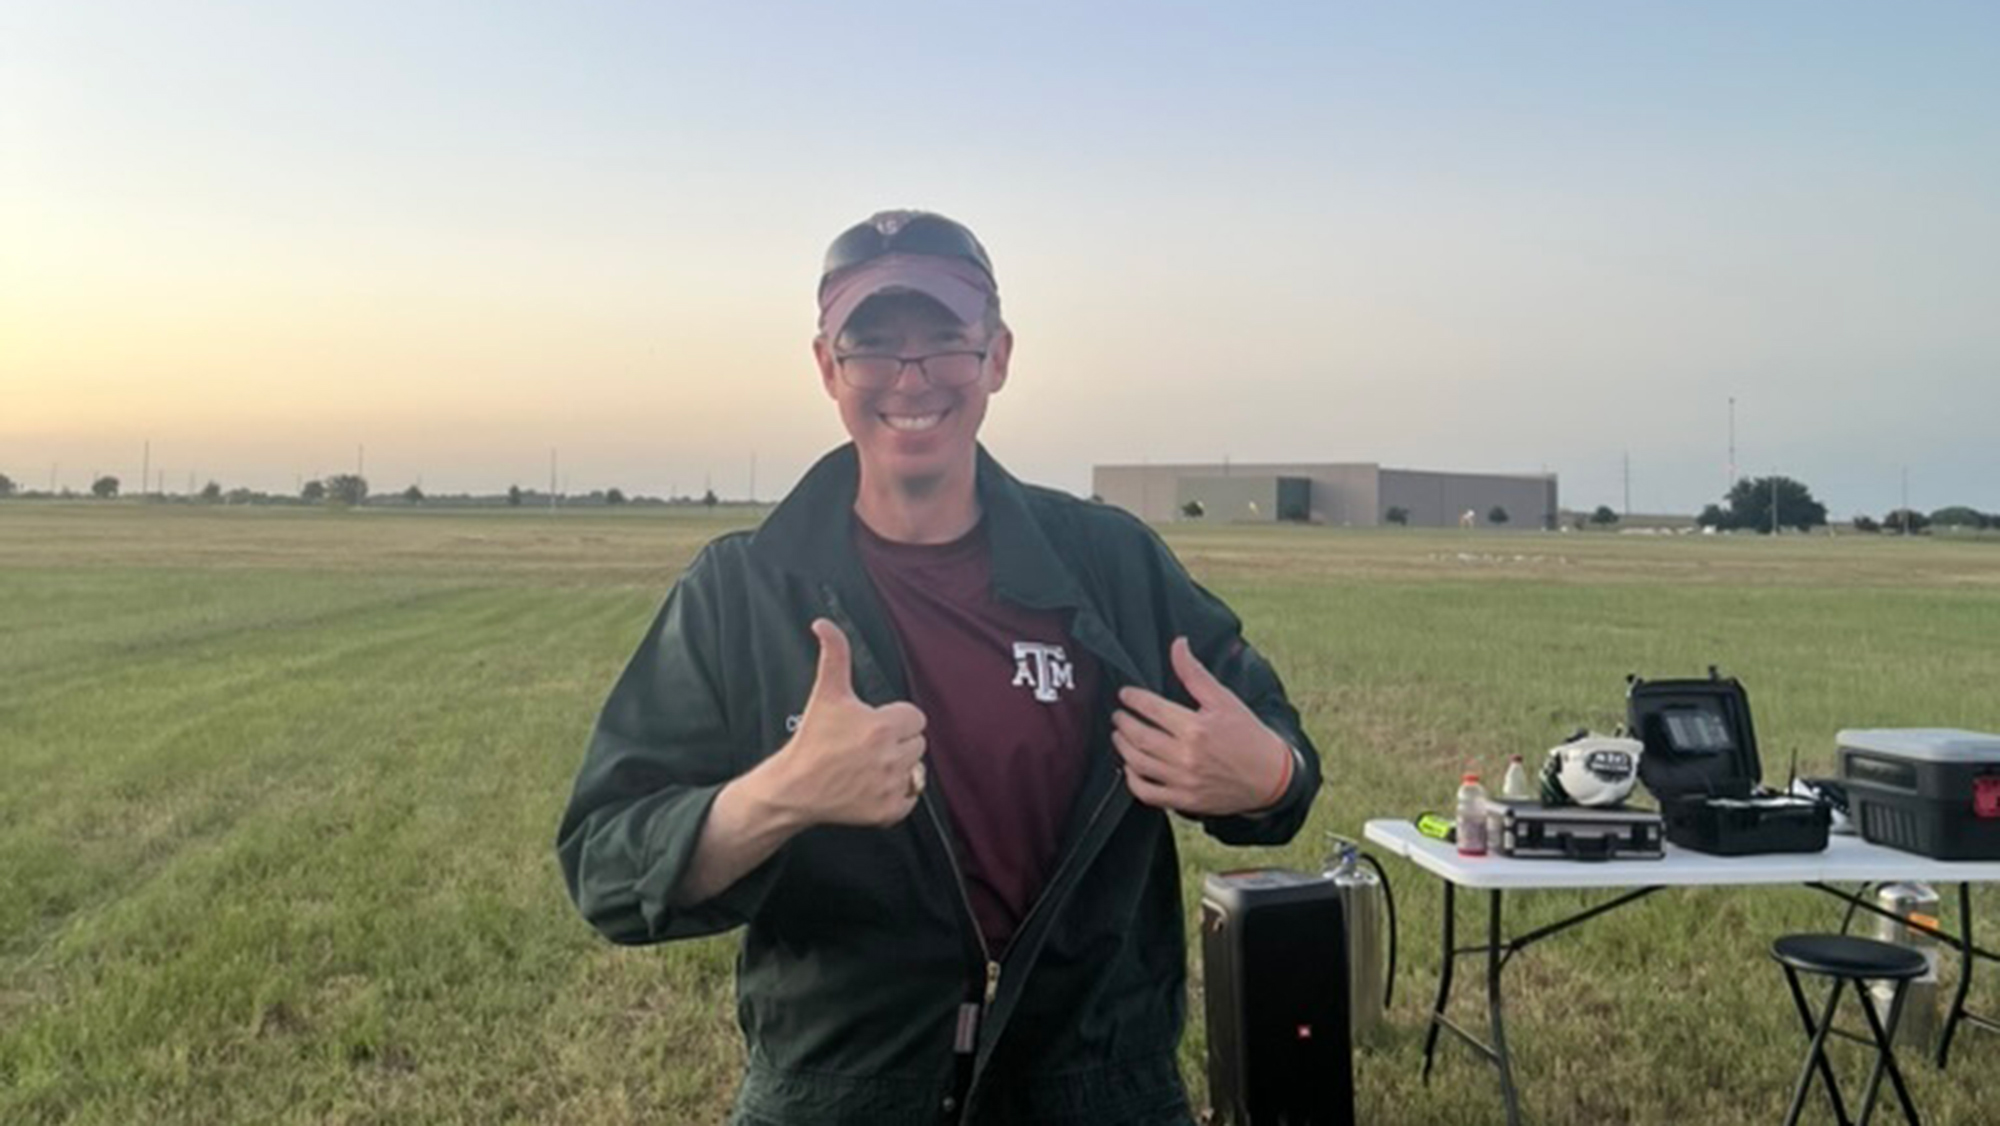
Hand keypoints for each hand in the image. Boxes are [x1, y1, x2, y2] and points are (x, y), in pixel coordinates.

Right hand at [771, 619, 927, 827]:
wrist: (793, 788)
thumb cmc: (811, 740)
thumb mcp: (826, 693)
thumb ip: (834, 655)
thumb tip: (824, 623)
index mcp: (882, 726)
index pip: (915, 717)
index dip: (895, 719)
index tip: (873, 724)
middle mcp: (890, 757)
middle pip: (917, 742)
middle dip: (897, 741)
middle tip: (867, 745)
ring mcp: (890, 786)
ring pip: (915, 769)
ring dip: (898, 766)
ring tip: (868, 765)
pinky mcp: (887, 811)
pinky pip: (909, 799)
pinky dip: (895, 795)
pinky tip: (871, 786)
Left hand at [1112, 636, 1290, 815]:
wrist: (1271, 777)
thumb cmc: (1247, 735)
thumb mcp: (1224, 699)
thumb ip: (1195, 673)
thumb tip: (1178, 644)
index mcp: (1196, 728)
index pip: (1152, 709)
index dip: (1133, 698)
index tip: (1125, 694)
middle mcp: (1187, 756)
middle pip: (1139, 737)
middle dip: (1123, 723)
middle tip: (1119, 714)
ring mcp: (1184, 781)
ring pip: (1138, 764)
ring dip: (1122, 747)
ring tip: (1120, 735)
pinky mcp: (1185, 801)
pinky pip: (1147, 793)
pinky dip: (1132, 780)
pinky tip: (1131, 766)